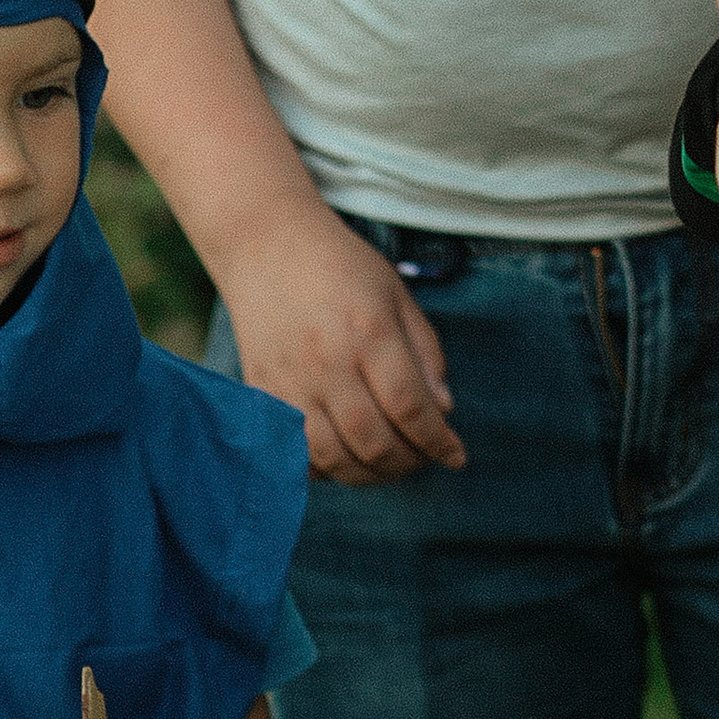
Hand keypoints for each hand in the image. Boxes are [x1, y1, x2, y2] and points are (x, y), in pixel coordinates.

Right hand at [215, 200, 464, 485]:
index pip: (411, 408)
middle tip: (424, 459)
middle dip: (409, 463)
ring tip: (390, 465)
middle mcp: (328, 363)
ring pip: (333, 456)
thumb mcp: (398, 295)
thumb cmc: (341, 266)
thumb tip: (444, 410)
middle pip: (374, 441)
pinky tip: (346, 458)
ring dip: (369, 475)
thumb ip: (425, 353)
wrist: (265, 243)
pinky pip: (293, 450)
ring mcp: (290, 381)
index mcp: (370, 333)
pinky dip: (324, 468)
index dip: (438, 442)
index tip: (457, 457)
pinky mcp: (261, 392)